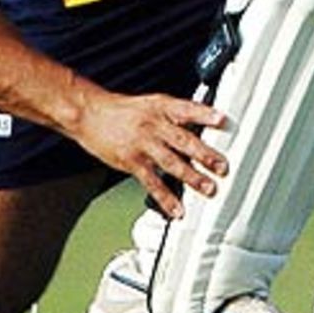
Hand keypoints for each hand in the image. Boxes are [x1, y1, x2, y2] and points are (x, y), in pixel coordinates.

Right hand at [79, 92, 228, 218]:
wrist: (90, 114)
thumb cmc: (122, 110)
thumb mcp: (151, 103)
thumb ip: (173, 115)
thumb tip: (200, 124)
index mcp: (161, 107)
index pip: (186, 108)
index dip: (205, 113)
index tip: (222, 120)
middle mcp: (154, 125)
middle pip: (183, 140)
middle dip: (204, 154)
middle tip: (222, 167)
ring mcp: (142, 144)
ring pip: (171, 162)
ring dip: (192, 177)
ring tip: (208, 188)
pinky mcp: (131, 161)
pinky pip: (151, 182)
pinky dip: (165, 198)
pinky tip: (176, 209)